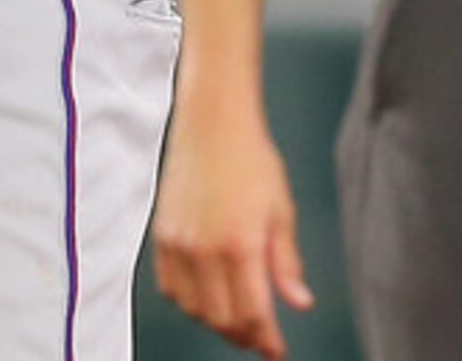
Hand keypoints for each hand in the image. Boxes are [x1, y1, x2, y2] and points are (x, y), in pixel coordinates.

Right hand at [152, 106, 314, 357]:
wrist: (212, 123)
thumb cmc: (251, 160)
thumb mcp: (282, 211)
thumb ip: (287, 263)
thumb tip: (300, 303)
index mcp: (240, 244)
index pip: (252, 313)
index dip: (265, 340)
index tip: (276, 352)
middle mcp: (204, 249)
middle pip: (221, 318)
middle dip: (243, 336)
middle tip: (260, 338)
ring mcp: (178, 243)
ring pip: (193, 308)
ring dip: (216, 321)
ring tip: (236, 319)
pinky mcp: (161, 235)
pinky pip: (170, 288)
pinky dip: (188, 302)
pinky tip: (207, 297)